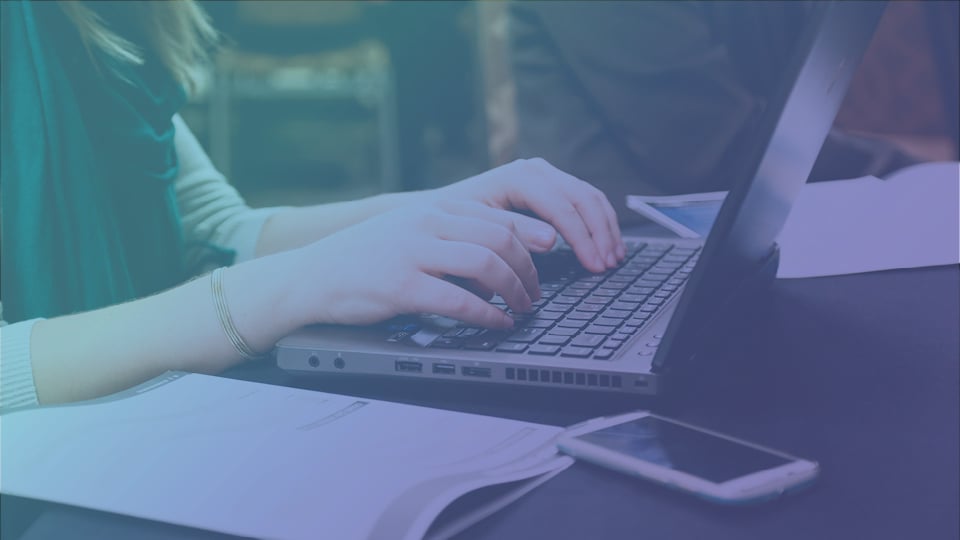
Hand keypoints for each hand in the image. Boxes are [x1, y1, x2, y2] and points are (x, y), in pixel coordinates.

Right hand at [291, 204, 541, 328]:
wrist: (311, 276)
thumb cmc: (364, 259)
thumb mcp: (408, 231)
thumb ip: (448, 234)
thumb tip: (498, 256)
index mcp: (432, 209)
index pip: (497, 217)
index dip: (530, 239)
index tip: (549, 257)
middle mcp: (426, 223)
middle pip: (499, 238)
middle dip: (528, 269)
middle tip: (536, 293)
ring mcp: (412, 253)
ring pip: (486, 263)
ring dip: (514, 290)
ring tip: (522, 309)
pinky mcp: (401, 286)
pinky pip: (459, 300)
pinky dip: (487, 315)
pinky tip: (497, 324)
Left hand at [431, 158, 624, 272]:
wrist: (437, 211)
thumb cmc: (452, 223)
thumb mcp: (477, 229)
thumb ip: (513, 232)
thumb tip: (551, 240)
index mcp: (517, 177)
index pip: (562, 206)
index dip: (582, 237)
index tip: (594, 264)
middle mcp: (535, 170)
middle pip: (582, 198)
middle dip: (599, 234)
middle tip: (608, 265)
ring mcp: (545, 175)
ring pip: (589, 197)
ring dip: (606, 228)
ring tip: (613, 258)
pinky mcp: (550, 186)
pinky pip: (586, 200)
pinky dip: (600, 222)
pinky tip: (606, 244)